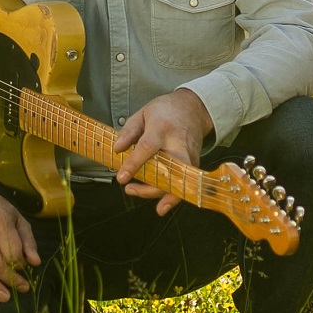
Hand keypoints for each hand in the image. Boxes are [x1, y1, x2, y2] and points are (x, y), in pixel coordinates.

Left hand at [113, 88, 213, 212]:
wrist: (193, 108)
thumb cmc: (166, 110)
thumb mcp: (142, 113)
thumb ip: (129, 131)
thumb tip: (118, 149)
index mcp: (162, 128)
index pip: (148, 148)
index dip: (134, 164)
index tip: (121, 177)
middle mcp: (178, 143)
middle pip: (168, 170)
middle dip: (151, 186)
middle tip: (129, 189)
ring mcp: (189, 155)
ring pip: (178, 182)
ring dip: (160, 194)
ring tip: (137, 192)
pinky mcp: (194, 164)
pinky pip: (183, 184)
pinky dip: (173, 196)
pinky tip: (162, 204)